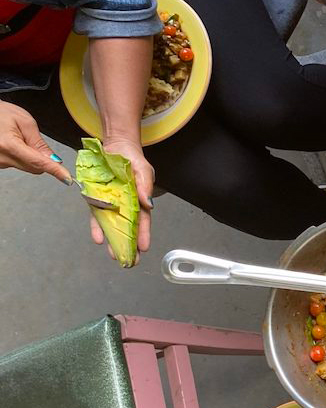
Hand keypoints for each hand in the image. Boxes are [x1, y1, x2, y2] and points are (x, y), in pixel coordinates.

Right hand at [0, 101, 69, 182]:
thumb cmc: (1, 114)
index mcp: (9, 145)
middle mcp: (2, 158)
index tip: (66, 178)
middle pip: (35, 168)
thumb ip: (39, 142)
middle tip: (32, 141)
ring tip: (17, 139)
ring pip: (27, 167)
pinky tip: (13, 144)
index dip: (55, 170)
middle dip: (41, 158)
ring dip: (30, 157)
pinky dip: (22, 157)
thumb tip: (52, 159)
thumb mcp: (24, 122)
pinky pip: (18, 164)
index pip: (38, 162)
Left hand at [96, 136, 153, 262]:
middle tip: (129, 261)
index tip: (143, 248)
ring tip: (113, 255)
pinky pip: (95, 215)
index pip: (143, 221)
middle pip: (127, 228)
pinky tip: (98, 238)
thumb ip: (144, 186)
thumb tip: (148, 204)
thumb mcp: (143, 170)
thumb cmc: (132, 159)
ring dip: (112, 241)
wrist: (114, 147)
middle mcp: (125, 205)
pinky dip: (96, 227)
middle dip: (128, 245)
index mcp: (140, 201)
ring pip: (111, 226)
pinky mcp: (96, 199)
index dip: (143, 234)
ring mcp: (110, 204)